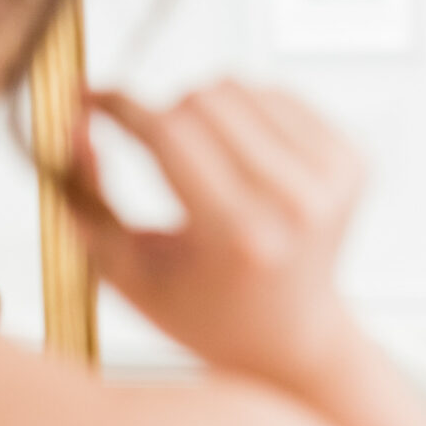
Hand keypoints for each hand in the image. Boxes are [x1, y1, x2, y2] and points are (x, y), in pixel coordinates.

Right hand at [70, 81, 367, 391]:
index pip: (166, 133)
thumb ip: (86, 197)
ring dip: (202, 110)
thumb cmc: (199, 311)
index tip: (89, 97)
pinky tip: (238, 159)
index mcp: (238, 236)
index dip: (116, 106)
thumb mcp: (127, 270)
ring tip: (198, 162)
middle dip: (160, 115)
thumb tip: (73, 120)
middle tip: (151, 151)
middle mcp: (294, 203)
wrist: (291, 339)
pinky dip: (245, 113)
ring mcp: (331, 178)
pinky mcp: (352, 159)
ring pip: (238, 86)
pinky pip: (277, 93)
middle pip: (200, 99)